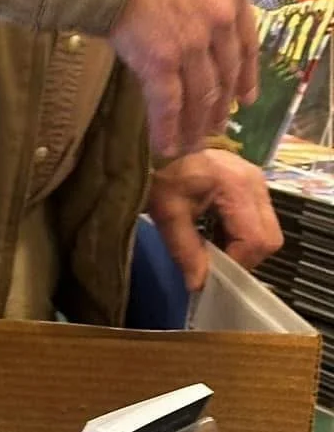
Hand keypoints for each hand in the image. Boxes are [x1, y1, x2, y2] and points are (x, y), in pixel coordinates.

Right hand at [109, 0, 258, 156]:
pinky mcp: (160, 61)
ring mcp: (192, 43)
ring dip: (195, 125)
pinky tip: (165, 146)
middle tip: (212, 128)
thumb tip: (185, 10)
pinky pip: (168, 105)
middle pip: (224, 76)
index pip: (247, 45)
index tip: (243, 99)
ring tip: (189, 143)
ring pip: (200, 96)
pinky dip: (168, 130)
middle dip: (218, 108)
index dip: (246, 77)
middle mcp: (220, 22)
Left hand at [147, 150, 282, 292]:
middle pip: (269, 238)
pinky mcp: (255, 183)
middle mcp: (255, 182)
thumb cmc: (162, 177)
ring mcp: (258, 181)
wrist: (162, 146)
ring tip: (215, 245)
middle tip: (216, 260)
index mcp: (236, 187)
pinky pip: (261, 219)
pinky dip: (245, 233)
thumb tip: (199, 285)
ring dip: (245, 246)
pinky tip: (220, 231)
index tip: (213, 271)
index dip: (237, 262)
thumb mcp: (167, 216)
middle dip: (245, 257)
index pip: (255, 240)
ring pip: (269, 230)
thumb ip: (185, 251)